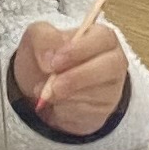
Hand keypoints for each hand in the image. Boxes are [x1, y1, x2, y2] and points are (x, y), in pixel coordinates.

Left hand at [9, 12, 128, 134]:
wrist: (41, 90)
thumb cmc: (46, 58)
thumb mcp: (36, 39)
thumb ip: (42, 39)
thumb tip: (49, 58)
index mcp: (100, 37)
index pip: (103, 38)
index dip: (80, 49)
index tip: (55, 61)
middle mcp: (112, 61)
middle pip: (110, 66)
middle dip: (78, 77)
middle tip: (53, 84)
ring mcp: (111, 88)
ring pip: (98, 93)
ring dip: (68, 96)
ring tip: (46, 93)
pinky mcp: (103, 110)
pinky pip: (88, 112)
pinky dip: (67, 110)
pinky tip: (56, 104)